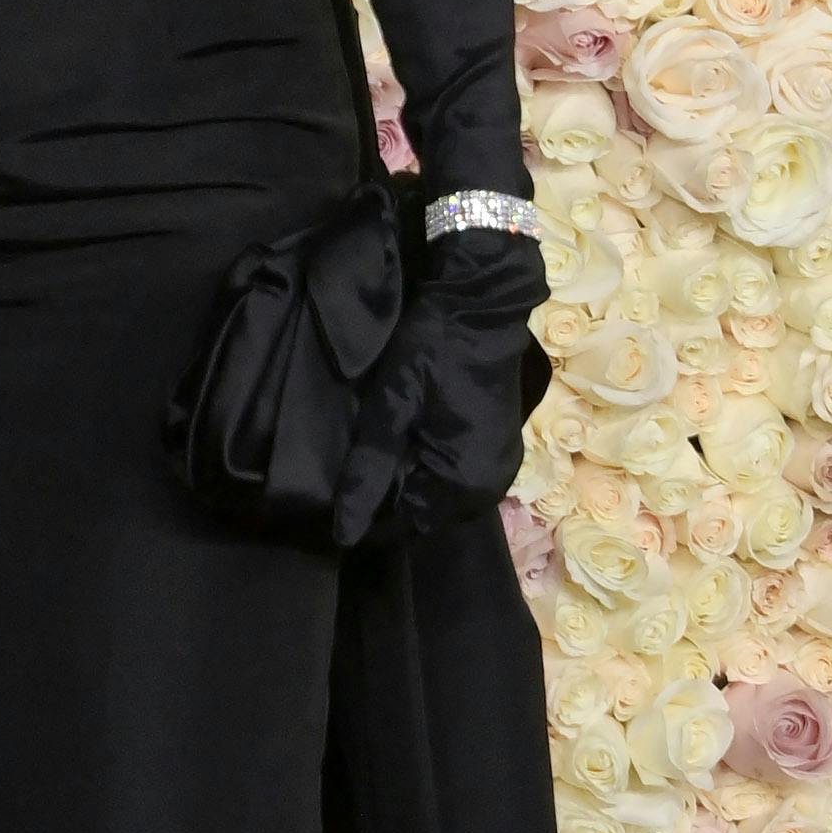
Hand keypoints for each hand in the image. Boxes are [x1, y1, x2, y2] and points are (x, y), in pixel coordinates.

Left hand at [342, 231, 549, 544]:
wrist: (481, 298)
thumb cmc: (433, 351)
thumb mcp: (391, 409)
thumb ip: (369, 472)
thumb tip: (344, 534)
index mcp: (465, 486)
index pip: (406, 527)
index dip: (367, 515)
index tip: (335, 494)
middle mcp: (489, 485)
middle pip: (424, 511)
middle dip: (388, 496)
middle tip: (350, 468)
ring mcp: (497, 463)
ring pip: (437, 490)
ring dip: (407, 477)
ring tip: (372, 452)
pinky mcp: (495, 441)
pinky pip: (454, 469)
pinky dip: (427, 460)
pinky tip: (403, 438)